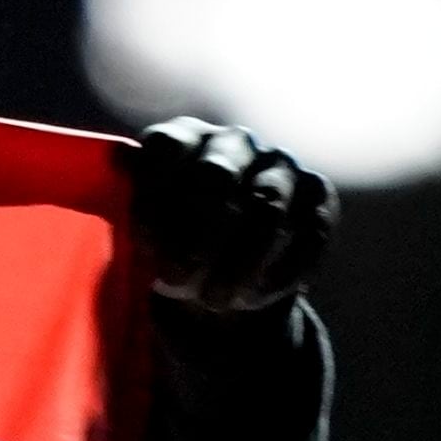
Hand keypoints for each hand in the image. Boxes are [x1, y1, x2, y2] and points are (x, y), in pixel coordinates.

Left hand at [125, 120, 333, 313]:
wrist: (223, 269)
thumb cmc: (172, 246)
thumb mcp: (144, 236)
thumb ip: (133, 215)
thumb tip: (123, 184)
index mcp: (182, 139)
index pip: (164, 148)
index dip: (151, 198)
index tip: (141, 248)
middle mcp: (233, 141)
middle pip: (216, 174)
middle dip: (194, 236)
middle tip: (177, 281)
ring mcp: (280, 164)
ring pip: (268, 207)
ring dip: (238, 262)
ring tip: (214, 301)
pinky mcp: (317, 194)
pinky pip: (309, 231)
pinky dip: (278, 273)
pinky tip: (252, 299)